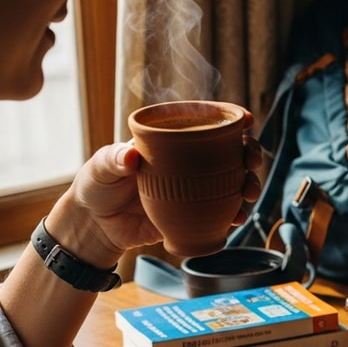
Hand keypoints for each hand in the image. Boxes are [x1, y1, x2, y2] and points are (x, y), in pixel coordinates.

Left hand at [50, 120, 263, 266]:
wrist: (96, 226)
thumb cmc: (96, 186)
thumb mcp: (100, 168)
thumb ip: (113, 160)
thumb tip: (130, 155)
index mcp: (171, 142)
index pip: (205, 124)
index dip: (231, 120)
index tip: (247, 121)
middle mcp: (189, 164)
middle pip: (230, 153)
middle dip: (249, 154)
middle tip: (251, 162)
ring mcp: (194, 190)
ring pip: (232, 183)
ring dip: (249, 185)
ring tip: (248, 194)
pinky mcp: (193, 216)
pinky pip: (220, 214)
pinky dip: (233, 215)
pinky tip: (237, 217)